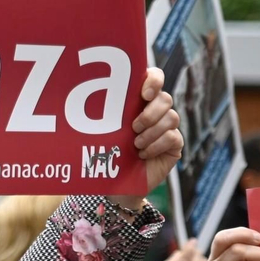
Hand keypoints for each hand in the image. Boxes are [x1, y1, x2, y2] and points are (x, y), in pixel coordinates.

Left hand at [107, 67, 183, 210]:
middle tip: (133, 127)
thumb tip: (85, 100)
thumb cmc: (108, 153)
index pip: (155, 77)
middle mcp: (156, 111)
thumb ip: (106, 113)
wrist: (116, 182)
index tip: (144, 93)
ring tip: (136, 144)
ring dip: (151, 132)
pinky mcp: (174, 144)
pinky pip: (173, 137)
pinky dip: (157, 145)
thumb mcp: (104, 130)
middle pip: (165, 98)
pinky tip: (143, 153)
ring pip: (171, 117)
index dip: (154, 80)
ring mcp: (167, 127)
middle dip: (150, 113)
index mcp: (140, 100)